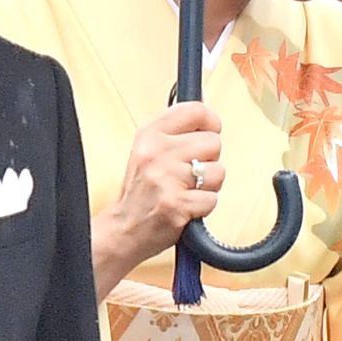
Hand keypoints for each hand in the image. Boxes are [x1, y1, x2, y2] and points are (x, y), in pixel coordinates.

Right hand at [91, 103, 224, 298]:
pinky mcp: (178, 204)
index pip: (195, 111)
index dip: (210, 122)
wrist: (123, 230)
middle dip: (208, 161)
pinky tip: (185, 208)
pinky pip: (213, 199)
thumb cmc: (140, 193)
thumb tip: (207, 114)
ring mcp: (167, 178)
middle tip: (187, 175)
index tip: (209, 132)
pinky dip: (203, 208)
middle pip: (213, 142)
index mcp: (149, 135)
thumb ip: (175, 133)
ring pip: (218, 172)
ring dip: (207, 186)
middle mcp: (157, 153)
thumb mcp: (147, 152)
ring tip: (186, 192)